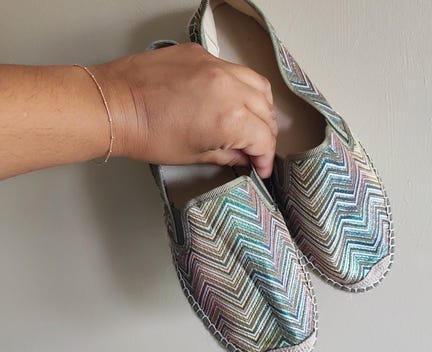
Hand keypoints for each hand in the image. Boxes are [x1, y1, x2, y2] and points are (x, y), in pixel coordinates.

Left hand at [91, 43, 277, 177]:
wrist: (115, 106)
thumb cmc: (147, 135)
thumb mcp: (193, 155)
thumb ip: (227, 155)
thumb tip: (243, 157)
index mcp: (229, 119)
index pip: (264, 139)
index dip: (265, 158)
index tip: (260, 168)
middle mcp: (229, 88)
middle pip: (267, 112)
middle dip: (265, 135)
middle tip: (256, 149)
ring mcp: (216, 66)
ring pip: (258, 84)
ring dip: (260, 107)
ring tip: (250, 121)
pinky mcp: (202, 54)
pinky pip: (235, 69)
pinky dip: (240, 87)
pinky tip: (230, 99)